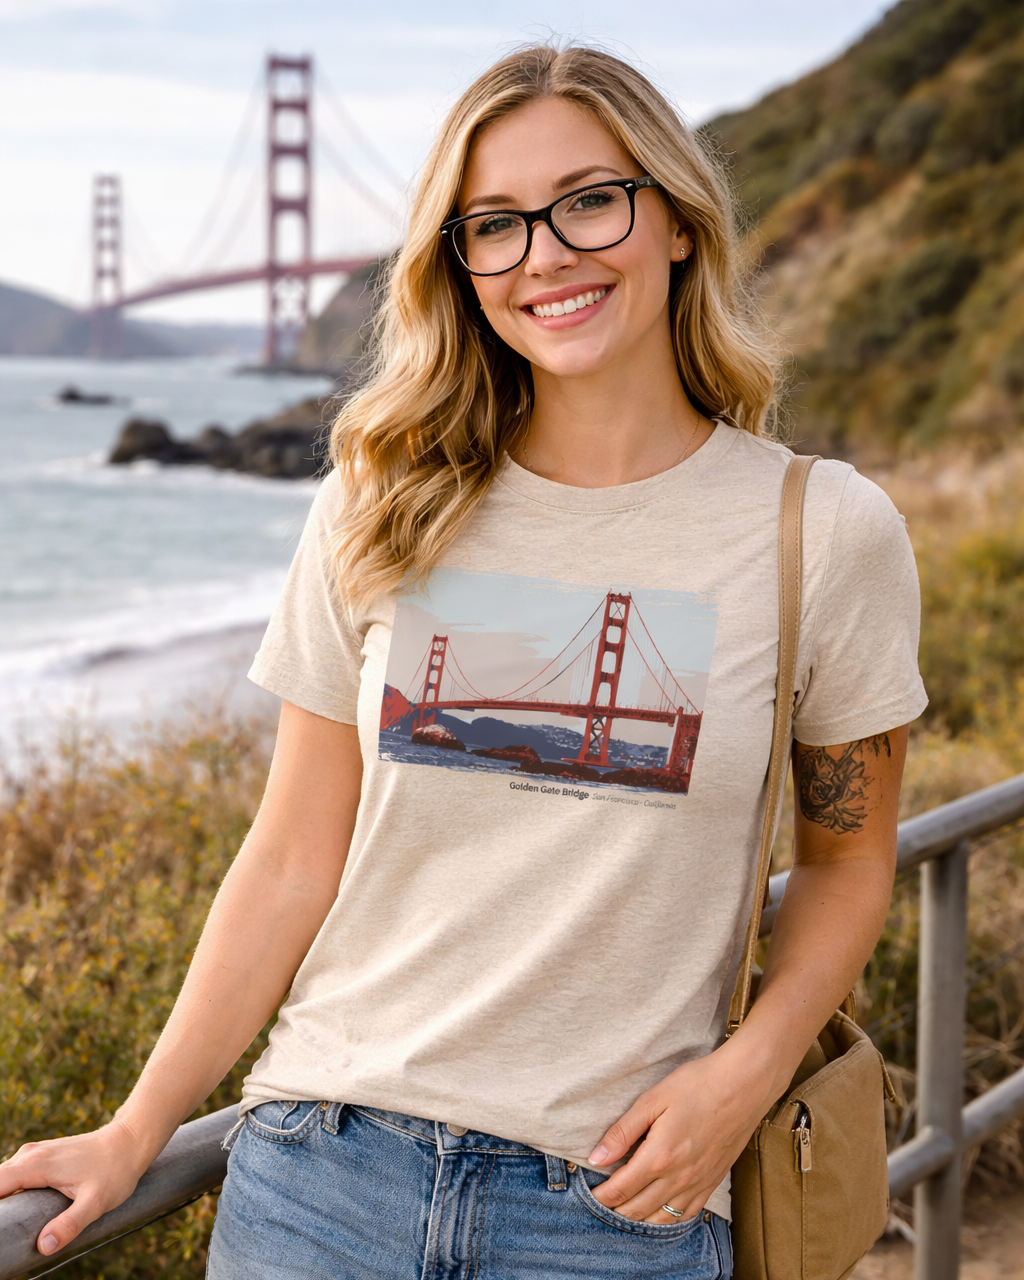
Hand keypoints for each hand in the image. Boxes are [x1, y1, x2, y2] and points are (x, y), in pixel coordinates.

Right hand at [0, 1121, 148, 1256]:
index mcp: (35, 1165)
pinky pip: (15, 1175)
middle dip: (0, 1208)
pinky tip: (23, 1209)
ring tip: (14, 1225)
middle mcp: (29, 1155)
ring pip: (4, 1179)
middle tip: (9, 1233)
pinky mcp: (42, 1156)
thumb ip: (70, 1224)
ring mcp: (35, 1153)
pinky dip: (12, 1191)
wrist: (130, 1140)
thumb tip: (43, 1246)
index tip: (3, 1227)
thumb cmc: (116, 1170)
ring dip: (4, 1200)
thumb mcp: (97, 1202)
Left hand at [587, 1045, 772, 1223]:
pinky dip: (668, 1218)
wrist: (742, 1086)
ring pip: (662, 1217)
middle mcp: (679, 1178)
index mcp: (659, 1156)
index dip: (602, 1195)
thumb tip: (597, 1158)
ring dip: (640, 1218)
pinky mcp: (713, 1182)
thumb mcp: (653, 1100)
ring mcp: (698, 1183)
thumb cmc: (696, 1085)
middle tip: (601, 1202)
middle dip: (616, 1209)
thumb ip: (623, 1132)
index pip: (621, 1189)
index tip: (589, 1193)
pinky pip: (687, 1214)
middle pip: (638, 1208)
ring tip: (624, 1209)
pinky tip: (659, 1211)